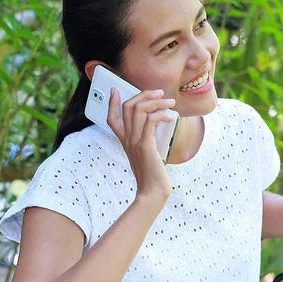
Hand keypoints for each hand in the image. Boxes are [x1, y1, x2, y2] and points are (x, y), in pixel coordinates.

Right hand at [107, 87, 174, 202]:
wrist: (152, 192)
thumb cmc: (153, 175)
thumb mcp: (147, 154)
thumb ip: (148, 140)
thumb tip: (158, 124)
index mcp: (125, 141)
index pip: (111, 118)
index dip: (112, 102)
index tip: (115, 89)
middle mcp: (127, 139)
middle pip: (128, 107)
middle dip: (143, 94)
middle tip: (158, 93)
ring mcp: (135, 142)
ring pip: (139, 109)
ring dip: (156, 101)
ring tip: (170, 102)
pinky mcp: (145, 146)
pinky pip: (150, 121)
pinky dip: (161, 113)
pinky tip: (171, 116)